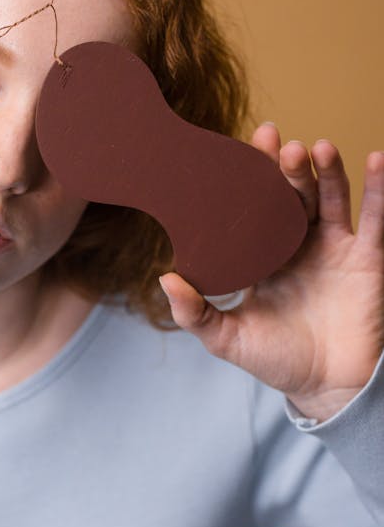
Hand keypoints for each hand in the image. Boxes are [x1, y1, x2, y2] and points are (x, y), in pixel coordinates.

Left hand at [159, 124, 383, 421]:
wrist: (326, 387)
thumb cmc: (276, 361)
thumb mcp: (226, 338)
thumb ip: (194, 313)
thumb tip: (164, 279)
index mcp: (263, 254)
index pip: (253, 207)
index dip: (249, 178)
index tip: (237, 149)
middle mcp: (298, 243)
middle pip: (291, 194)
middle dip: (283, 166)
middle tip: (273, 139)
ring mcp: (334, 247)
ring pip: (330, 197)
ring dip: (324, 170)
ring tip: (312, 149)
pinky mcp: (367, 258)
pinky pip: (376, 218)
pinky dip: (379, 189)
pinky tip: (377, 160)